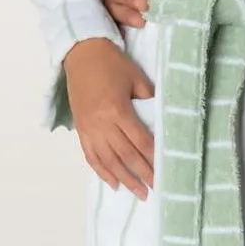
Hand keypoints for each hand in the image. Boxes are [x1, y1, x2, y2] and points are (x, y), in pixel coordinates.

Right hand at [64, 37, 155, 199]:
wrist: (81, 52)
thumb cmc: (112, 63)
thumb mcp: (136, 77)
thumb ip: (148, 99)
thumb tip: (159, 118)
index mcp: (118, 110)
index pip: (140, 141)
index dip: (152, 158)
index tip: (164, 171)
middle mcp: (102, 124)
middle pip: (125, 155)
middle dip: (141, 174)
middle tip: (155, 189)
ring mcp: (89, 128)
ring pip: (108, 160)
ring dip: (123, 179)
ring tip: (138, 192)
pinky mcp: (81, 129)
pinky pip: (91, 156)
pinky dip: (102, 171)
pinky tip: (112, 183)